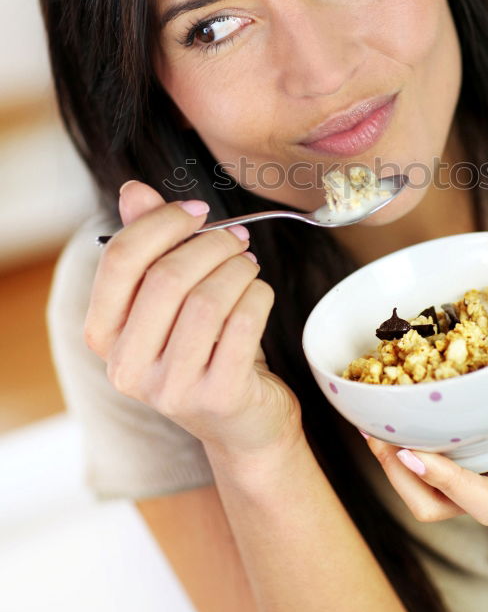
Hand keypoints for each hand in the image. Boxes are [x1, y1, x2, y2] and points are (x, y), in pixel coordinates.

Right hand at [84, 180, 302, 458]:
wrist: (243, 421)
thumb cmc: (204, 347)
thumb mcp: (172, 297)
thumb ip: (150, 243)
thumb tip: (133, 190)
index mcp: (103, 334)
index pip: (119, 260)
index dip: (162, 223)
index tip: (197, 212)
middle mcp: (126, 367)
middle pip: (166, 278)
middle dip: (211, 245)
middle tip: (237, 239)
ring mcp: (170, 388)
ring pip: (207, 300)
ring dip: (238, 269)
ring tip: (248, 266)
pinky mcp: (217, 396)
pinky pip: (243, 323)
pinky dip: (258, 295)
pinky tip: (259, 294)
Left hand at [363, 273, 487, 524]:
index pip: (487, 499)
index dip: (447, 483)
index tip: (414, 451)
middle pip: (441, 507)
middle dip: (403, 479)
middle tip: (378, 436)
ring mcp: (483, 469)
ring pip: (428, 496)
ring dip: (395, 469)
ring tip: (372, 427)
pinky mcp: (473, 457)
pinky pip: (431, 467)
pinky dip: (405, 445)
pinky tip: (388, 412)